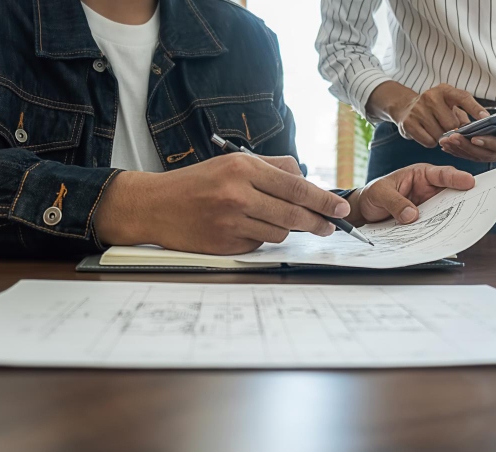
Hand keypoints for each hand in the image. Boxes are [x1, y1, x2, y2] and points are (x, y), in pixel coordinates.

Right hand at [94, 153, 349, 254]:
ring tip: (274, 221)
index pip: (295, 187)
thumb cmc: (196, 182)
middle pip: (294, 214)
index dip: (323, 200)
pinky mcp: (225, 244)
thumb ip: (272, 168)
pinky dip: (261, 238)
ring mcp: (231, 222)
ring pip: (279, 233)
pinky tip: (246, 229)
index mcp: (243, 168)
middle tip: (331, 226)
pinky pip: (259, 245)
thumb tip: (307, 180)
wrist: (155, 205)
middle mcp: (238, 193)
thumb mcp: (232, 162)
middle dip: (318, 222)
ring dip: (286, 230)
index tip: (341, 208)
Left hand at [345, 164, 475, 226]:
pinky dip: (440, 230)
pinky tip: (445, 237)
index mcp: (420, 174)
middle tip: (476, 206)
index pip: (442, 174)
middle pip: (451, 194)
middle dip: (464, 199)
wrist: (365, 212)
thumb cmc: (373, 195)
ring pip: (446, 211)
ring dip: (453, 218)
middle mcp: (428, 189)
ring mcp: (429, 206)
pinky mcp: (425, 221)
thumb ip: (395, 202)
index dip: (456, 178)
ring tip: (464, 225)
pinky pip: (436, 225)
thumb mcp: (380, 194)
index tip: (470, 182)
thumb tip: (412, 216)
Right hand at [367, 81, 489, 147]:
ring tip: (436, 130)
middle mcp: (430, 97)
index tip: (486, 119)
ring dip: (441, 138)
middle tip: (449, 130)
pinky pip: (429, 141)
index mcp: (444, 90)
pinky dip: (431, 142)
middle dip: (453, 130)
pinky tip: (427, 134)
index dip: (475, 109)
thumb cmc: (434, 109)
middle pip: (451, 123)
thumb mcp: (449, 106)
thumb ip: (464, 116)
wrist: (405, 108)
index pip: (463, 97)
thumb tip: (478, 130)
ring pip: (440, 134)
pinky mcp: (408, 123)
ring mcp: (418, 110)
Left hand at [439, 88, 495, 162]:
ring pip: (480, 156)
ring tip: (445, 141)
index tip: (474, 137)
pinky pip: (476, 154)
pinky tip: (448, 144)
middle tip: (451, 139)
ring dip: (461, 150)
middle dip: (469, 147)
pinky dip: (461, 150)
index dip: (490, 143)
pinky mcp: (494, 151)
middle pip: (489, 154)